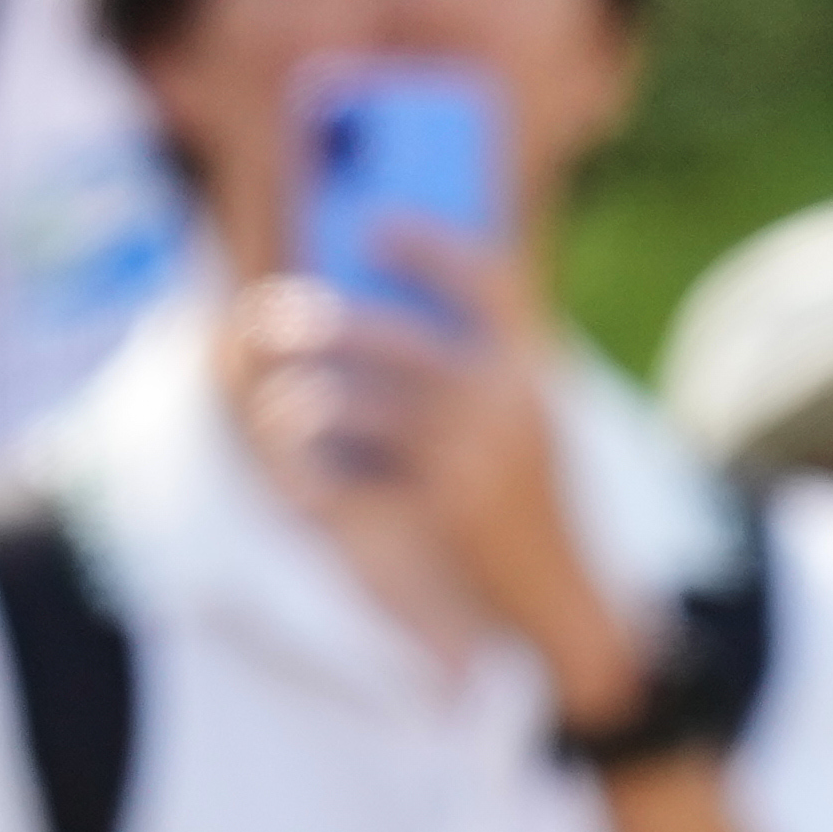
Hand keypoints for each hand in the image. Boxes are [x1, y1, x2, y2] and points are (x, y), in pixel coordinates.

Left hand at [229, 240, 639, 721]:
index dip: (431, 247)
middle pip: (398, 338)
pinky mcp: (440, 513)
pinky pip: (353, 478)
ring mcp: (472, 459)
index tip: (377, 228)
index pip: (487, 280)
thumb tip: (382, 312)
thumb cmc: (530, 504)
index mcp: (533, 370)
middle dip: (326, 322)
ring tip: (276, 402)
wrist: (563, 603)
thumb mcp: (526, 423)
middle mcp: (505, 403)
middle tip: (269, 312)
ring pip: (360, 407)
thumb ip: (479, 369)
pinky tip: (293, 469)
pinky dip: (317, 471)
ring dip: (306, 401)